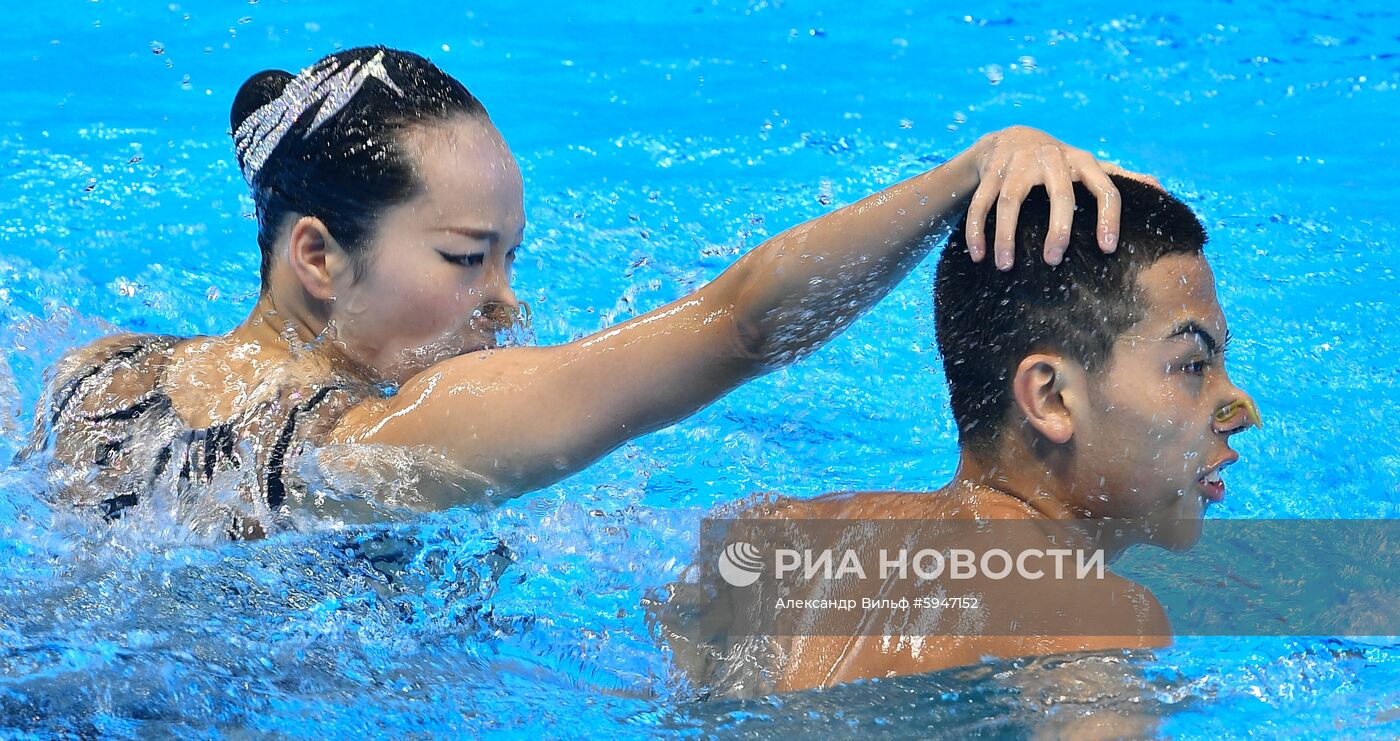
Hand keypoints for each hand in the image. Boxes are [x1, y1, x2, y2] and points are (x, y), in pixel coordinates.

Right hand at [963, 126, 1155, 269]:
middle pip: (1059, 194)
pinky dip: (977, 230)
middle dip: (1057, 229)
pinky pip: (981, 203)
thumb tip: (1160, 190)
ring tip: (1004, 266)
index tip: (1106, 249)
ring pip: (1010, 201)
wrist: (1012, 137)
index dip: (1109, 218)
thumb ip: (1121, 178)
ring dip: (1005, 235)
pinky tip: (978, 255)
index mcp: (1083, 161)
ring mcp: (1018, 163)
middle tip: (1053, 261)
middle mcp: (1052, 158)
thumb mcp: (1090, 166)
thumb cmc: (1060, 163)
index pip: (1105, 188)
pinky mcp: (990, 172)